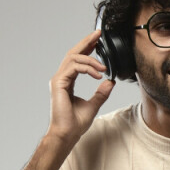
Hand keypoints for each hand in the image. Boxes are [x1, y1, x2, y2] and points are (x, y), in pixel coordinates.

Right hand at [47, 29, 114, 144]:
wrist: (67, 134)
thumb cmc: (75, 124)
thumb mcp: (93, 105)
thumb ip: (101, 93)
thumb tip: (110, 82)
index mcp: (67, 81)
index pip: (77, 60)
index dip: (87, 48)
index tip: (98, 41)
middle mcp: (61, 78)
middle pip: (73, 53)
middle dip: (86, 43)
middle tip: (98, 35)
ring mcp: (58, 80)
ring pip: (73, 58)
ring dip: (90, 60)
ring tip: (103, 67)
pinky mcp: (58, 83)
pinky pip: (73, 68)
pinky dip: (87, 68)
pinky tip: (98, 74)